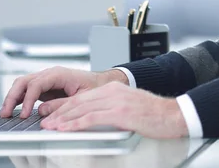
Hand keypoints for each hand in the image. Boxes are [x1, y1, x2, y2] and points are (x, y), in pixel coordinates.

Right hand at [0, 66, 128, 117]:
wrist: (102, 83)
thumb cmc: (94, 87)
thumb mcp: (81, 98)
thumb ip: (61, 104)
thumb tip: (41, 110)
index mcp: (59, 74)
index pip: (36, 84)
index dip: (28, 99)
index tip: (24, 113)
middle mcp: (50, 74)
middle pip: (24, 81)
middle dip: (13, 96)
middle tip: (6, 113)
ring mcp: (46, 80)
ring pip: (23, 84)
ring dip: (12, 97)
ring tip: (6, 113)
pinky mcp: (45, 87)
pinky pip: (27, 90)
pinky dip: (19, 99)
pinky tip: (14, 110)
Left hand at [40, 81, 188, 138]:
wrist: (173, 114)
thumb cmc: (154, 114)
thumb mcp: (130, 105)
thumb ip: (113, 107)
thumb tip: (97, 117)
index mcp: (114, 89)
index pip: (83, 97)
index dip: (65, 106)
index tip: (53, 114)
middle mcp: (113, 92)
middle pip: (79, 101)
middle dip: (59, 112)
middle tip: (45, 121)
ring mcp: (116, 101)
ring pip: (81, 108)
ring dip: (62, 119)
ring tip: (50, 127)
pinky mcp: (119, 112)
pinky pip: (91, 118)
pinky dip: (75, 124)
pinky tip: (65, 129)